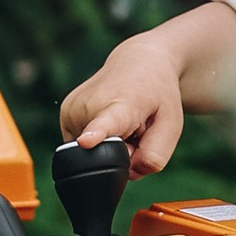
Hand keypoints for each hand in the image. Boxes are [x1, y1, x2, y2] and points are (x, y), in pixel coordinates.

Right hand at [60, 31, 189, 174]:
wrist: (138, 62)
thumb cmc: (156, 93)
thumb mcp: (171, 124)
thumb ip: (156, 155)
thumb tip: (129, 173)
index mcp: (121, 105)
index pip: (105, 123)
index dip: (95, 135)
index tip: (85, 141)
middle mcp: (91, 105)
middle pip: (106, 155)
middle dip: (124, 152)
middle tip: (136, 129)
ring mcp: (74, 109)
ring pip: (93, 153)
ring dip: (111, 146)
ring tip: (123, 123)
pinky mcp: (65, 114)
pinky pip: (82, 144)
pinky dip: (99, 140)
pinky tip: (110, 122)